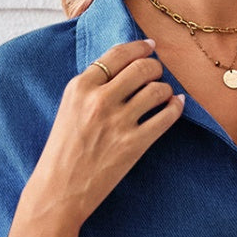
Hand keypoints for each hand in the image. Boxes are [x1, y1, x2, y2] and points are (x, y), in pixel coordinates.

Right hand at [35, 38, 184, 221]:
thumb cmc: (63, 151)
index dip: (139, 47)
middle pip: (142, 67)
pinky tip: (176, 105)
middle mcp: (99, 99)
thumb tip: (125, 69)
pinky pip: (166, 116)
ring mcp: (118, 122)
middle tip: (157, 74)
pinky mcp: (133, 144)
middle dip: (155, 67)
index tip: (150, 46)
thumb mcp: (69, 108)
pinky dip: (176, 107)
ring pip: (157, 89)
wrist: (59, 190)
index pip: (117, 54)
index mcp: (80, 87)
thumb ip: (92, 88)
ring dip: (166, 89)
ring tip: (164, 94)